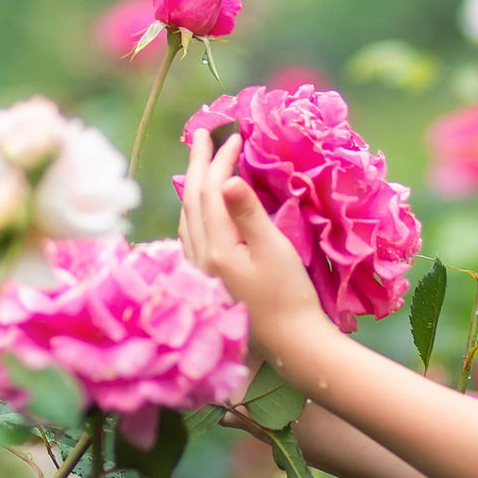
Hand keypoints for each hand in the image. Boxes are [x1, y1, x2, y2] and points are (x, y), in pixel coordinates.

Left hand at [180, 128, 330, 360]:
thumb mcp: (275, 250)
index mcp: (215, 248)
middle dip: (197, 164)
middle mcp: (199, 259)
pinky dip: (194, 211)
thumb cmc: (289, 296)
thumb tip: (227, 179)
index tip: (234, 135)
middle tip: (204, 133)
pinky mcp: (208, 281)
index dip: (219, 160)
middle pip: (191, 201)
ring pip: (187, 218)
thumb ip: (248, 213)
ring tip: (199, 163)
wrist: (290, 344)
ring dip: (193, 186)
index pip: (209, 191)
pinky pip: (191, 235)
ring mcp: (201, 272)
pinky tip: (200, 209)